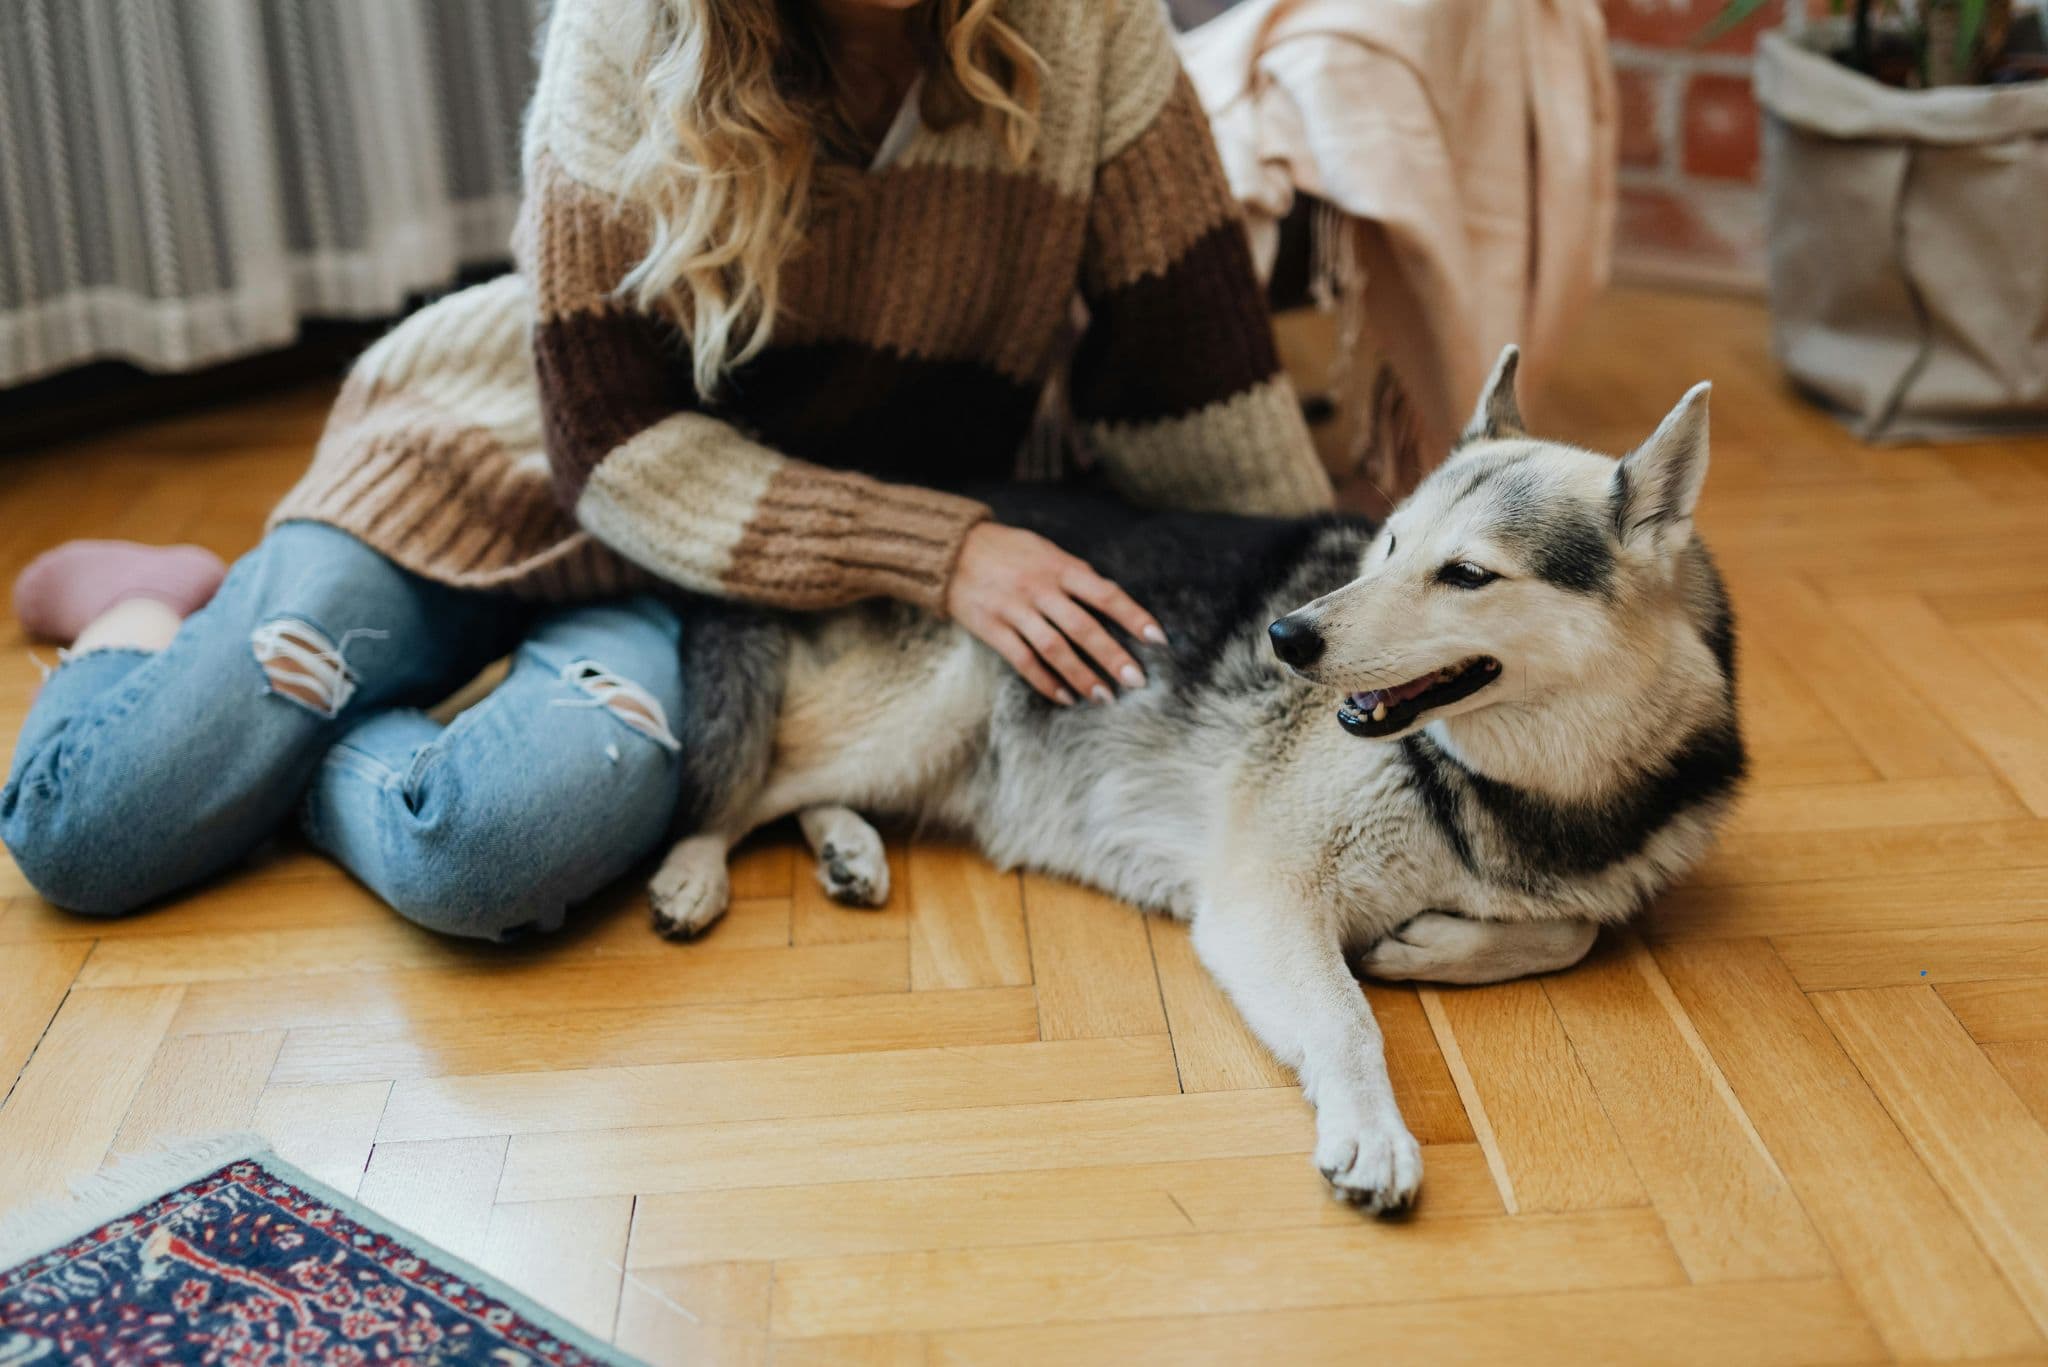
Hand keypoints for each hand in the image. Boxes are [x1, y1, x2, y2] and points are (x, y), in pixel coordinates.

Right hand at [945, 522, 1165, 704]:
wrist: (951, 550)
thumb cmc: (1008, 550)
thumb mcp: (1045, 551)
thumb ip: (1075, 575)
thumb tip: (1111, 601)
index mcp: (1059, 567)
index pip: (1105, 594)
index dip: (1134, 617)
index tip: (1158, 639)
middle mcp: (1040, 589)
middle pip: (1083, 628)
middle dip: (1113, 656)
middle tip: (1137, 681)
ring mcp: (1015, 610)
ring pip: (1054, 649)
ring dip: (1082, 676)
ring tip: (1105, 698)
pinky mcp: (992, 628)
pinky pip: (1024, 661)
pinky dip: (1046, 682)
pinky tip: (1066, 697)